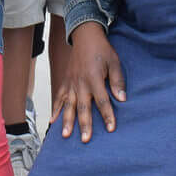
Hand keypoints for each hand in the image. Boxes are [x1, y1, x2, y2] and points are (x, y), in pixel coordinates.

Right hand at [52, 23, 125, 141]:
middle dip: (85, 124)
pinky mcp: (65, 82)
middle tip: (86, 139)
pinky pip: (59, 98)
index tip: (111, 128)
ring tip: (66, 136)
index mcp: (94, 78)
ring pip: (68, 105)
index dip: (107, 115)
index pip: (102, 101)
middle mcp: (80, 83)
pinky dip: (55, 110)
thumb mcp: (114, 62)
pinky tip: (53, 122)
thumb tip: (122, 99)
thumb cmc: (102, 50)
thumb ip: (117, 81)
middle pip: (83, 107)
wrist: (85, 36)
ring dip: (67, 121)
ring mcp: (71, 83)